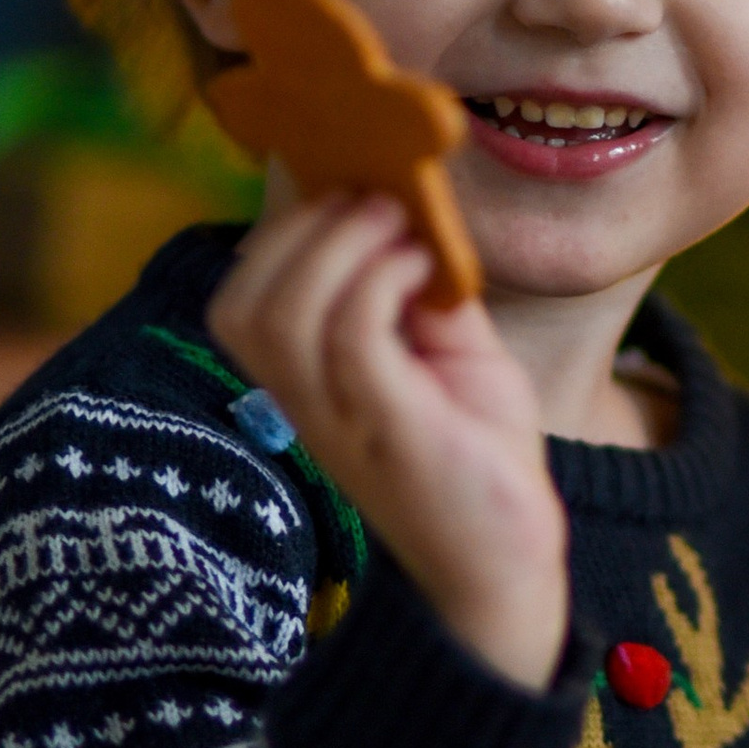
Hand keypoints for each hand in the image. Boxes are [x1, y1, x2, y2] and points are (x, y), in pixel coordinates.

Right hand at [210, 193, 570, 690]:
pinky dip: (383, 280)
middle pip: (243, 300)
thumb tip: (410, 205)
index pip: (242, 296)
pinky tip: (424, 269)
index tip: (349, 187)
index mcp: (300, 381)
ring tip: (401, 228)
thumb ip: (420, 287)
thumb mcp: (449, 350)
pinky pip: (351, 336)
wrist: (505, 560)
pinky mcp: (386, 429)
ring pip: (285, 313)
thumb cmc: (473, 452)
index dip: (285, 230)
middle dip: (304, 230)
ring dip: (341, 246)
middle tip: (378, 202)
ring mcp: (336, 421)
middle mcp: (300, 403)